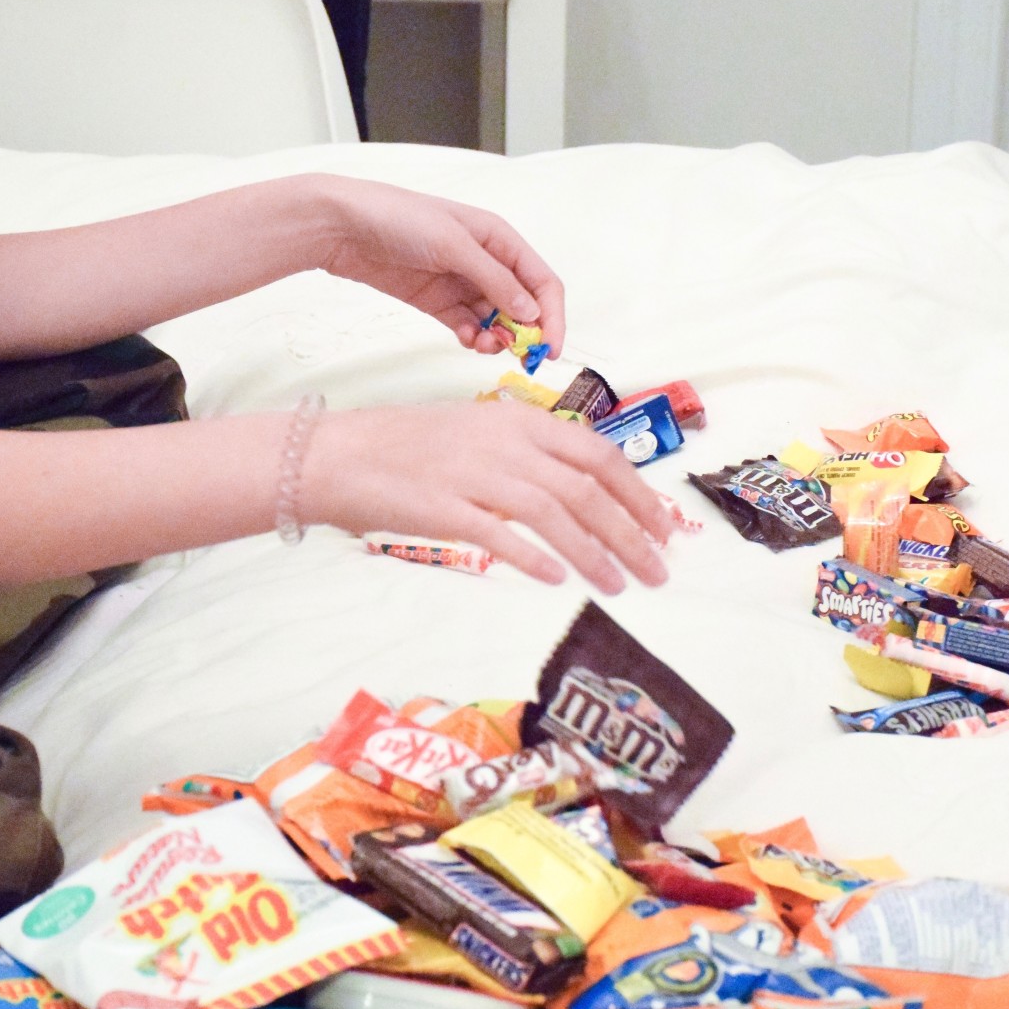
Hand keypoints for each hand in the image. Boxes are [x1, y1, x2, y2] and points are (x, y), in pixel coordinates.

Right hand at [297, 401, 671, 592]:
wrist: (343, 454)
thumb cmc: (414, 449)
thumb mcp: (483, 434)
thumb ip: (533, 456)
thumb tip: (585, 490)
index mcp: (523, 422)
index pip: (600, 456)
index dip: (640, 495)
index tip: (665, 529)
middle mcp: (506, 443)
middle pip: (588, 489)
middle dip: (631, 533)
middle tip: (658, 570)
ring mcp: (475, 474)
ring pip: (555, 514)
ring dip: (594, 554)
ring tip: (619, 586)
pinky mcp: (444, 507)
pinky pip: (500, 534)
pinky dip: (534, 557)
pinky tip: (557, 581)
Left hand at [302, 176, 566, 358]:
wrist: (342, 227)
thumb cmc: (398, 218)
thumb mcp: (452, 244)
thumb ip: (494, 280)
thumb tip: (531, 313)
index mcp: (498, 239)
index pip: (542, 282)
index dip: (552, 316)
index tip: (549, 348)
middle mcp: (486, 261)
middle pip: (523, 306)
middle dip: (526, 333)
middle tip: (522, 359)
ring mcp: (461, 283)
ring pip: (495, 321)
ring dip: (496, 338)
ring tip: (483, 346)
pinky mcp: (438, 302)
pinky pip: (467, 326)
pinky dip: (472, 338)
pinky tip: (466, 340)